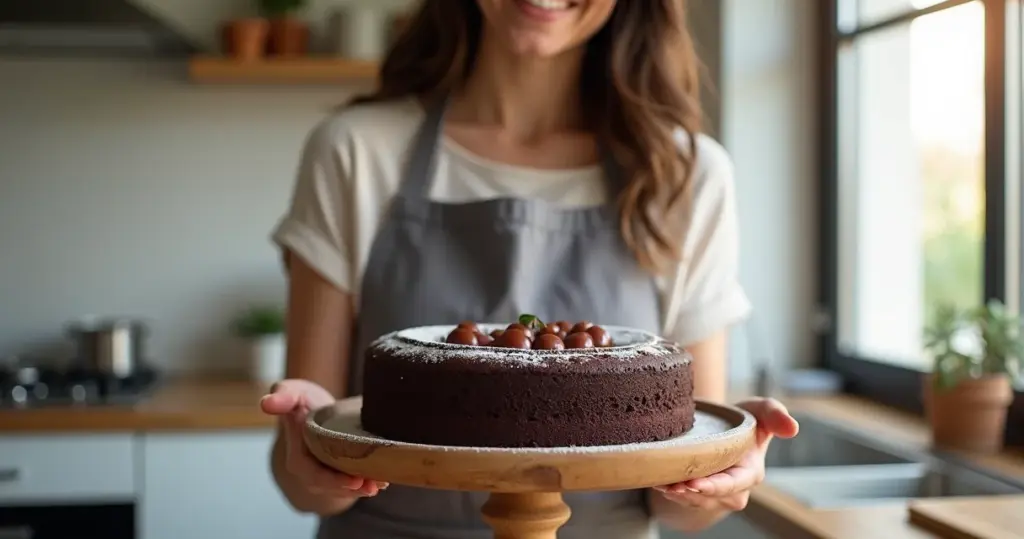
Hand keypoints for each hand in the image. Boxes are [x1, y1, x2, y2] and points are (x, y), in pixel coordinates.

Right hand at [261, 379, 386, 497]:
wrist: (313, 408)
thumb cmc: (302, 400)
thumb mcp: (292, 392)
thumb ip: (283, 395)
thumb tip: (266, 403)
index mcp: (297, 459)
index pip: (314, 476)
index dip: (334, 481)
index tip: (356, 480)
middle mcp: (310, 471)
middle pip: (332, 486)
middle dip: (353, 488)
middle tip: (375, 485)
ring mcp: (325, 474)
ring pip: (344, 487)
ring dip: (363, 487)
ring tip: (382, 483)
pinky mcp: (339, 472)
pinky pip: (353, 481)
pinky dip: (368, 481)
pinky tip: (384, 480)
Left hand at [653, 398, 798, 512]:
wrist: (720, 430)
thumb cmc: (742, 420)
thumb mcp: (759, 410)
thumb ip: (774, 413)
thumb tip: (793, 428)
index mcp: (751, 473)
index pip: (733, 484)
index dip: (715, 487)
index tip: (694, 483)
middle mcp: (735, 490)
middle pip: (711, 497)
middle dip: (691, 494)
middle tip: (673, 485)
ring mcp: (715, 496)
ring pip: (694, 500)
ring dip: (677, 493)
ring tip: (662, 482)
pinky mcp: (697, 496)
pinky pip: (683, 499)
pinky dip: (669, 491)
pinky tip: (658, 481)